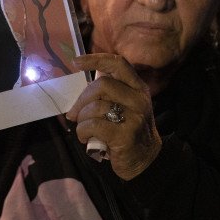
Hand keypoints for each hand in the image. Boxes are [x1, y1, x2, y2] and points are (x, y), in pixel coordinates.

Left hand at [65, 54, 161, 180]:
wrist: (146, 160)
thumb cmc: (128, 130)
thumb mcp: (125, 107)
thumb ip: (108, 94)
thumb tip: (79, 92)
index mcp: (138, 88)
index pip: (118, 64)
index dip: (96, 59)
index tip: (76, 62)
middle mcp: (138, 99)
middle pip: (102, 85)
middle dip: (82, 99)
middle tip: (73, 113)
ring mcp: (134, 117)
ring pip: (95, 107)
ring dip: (82, 119)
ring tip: (83, 128)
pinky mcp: (125, 135)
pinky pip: (93, 125)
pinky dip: (82, 131)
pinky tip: (85, 137)